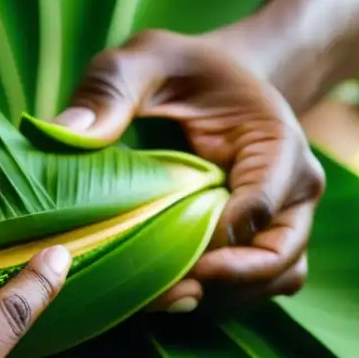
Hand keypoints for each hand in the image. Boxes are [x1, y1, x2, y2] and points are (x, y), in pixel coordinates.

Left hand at [54, 28, 325, 310]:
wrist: (211, 82)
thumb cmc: (179, 69)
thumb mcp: (143, 60)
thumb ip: (112, 89)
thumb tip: (65, 132)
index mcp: (276, 141)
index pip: (263, 205)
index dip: (218, 237)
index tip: (167, 247)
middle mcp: (294, 188)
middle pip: (279, 257)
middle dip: (225, 281)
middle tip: (165, 290)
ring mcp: (283, 220)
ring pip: (273, 282)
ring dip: (221, 296)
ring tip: (161, 297)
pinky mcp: (260, 244)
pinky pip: (253, 288)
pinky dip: (217, 297)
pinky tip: (167, 292)